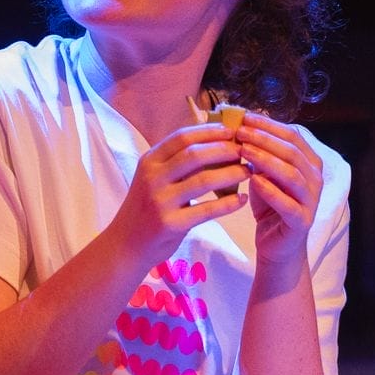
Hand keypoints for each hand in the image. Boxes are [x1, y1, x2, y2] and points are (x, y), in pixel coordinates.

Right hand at [105, 123, 247, 265]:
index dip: (210, 131)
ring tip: (248, 172)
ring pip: (203, 180)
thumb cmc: (146, 208)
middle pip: (194, 154)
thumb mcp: (154, 179)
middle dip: (225, 150)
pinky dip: (227, 204)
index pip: (182, 137)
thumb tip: (215, 143)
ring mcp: (159, 201)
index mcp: (149, 161)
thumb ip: (176, 163)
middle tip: (245, 152)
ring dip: (231, 173)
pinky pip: (206, 210)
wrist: (125, 244)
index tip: (233, 131)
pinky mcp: (169, 224)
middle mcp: (152, 177)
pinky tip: (241, 200)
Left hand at [232, 113, 323, 267]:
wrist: (276, 244)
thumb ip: (258, 153)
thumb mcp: (263, 173)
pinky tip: (254, 181)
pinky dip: (271, 191)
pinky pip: (289, 204)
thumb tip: (239, 125)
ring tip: (243, 150)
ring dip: (266, 160)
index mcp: (309, 162)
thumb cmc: (270, 204)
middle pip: (292, 151)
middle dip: (264, 138)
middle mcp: (314, 179)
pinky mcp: (302, 221)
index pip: (292, 135)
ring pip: (292, 174)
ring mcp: (311, 200)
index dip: (268, 125)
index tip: (244, 116)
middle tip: (240, 131)